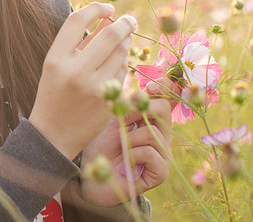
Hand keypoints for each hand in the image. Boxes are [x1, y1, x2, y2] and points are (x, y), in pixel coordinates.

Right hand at [29, 3, 135, 159]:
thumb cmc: (54, 93)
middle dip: (124, 23)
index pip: (77, 20)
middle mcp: (75, 71)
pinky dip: (123, 63)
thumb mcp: (56, 65)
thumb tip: (106, 18)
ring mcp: (94, 87)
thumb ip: (78, 43)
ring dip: (126, 42)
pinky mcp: (110, 101)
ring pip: (121, 53)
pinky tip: (119, 61)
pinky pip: (123, 73)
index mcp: (56, 58)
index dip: (96, 8)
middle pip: (109, 34)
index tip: (108, 8)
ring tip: (124, 38)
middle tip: (129, 19)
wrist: (53, 133)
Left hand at [80, 78, 175, 205]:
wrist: (94, 175)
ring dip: (129, 138)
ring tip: (119, 147)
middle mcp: (161, 134)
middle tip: (120, 121)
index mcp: (150, 118)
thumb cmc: (101, 145)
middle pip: (163, 108)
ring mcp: (163, 153)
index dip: (164, 87)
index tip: (149, 87)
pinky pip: (151, 153)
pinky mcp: (161, 172)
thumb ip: (126, 105)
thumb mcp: (110, 119)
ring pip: (153, 132)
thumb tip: (142, 91)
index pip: (167, 96)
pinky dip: (133, 155)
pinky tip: (125, 161)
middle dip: (138, 110)